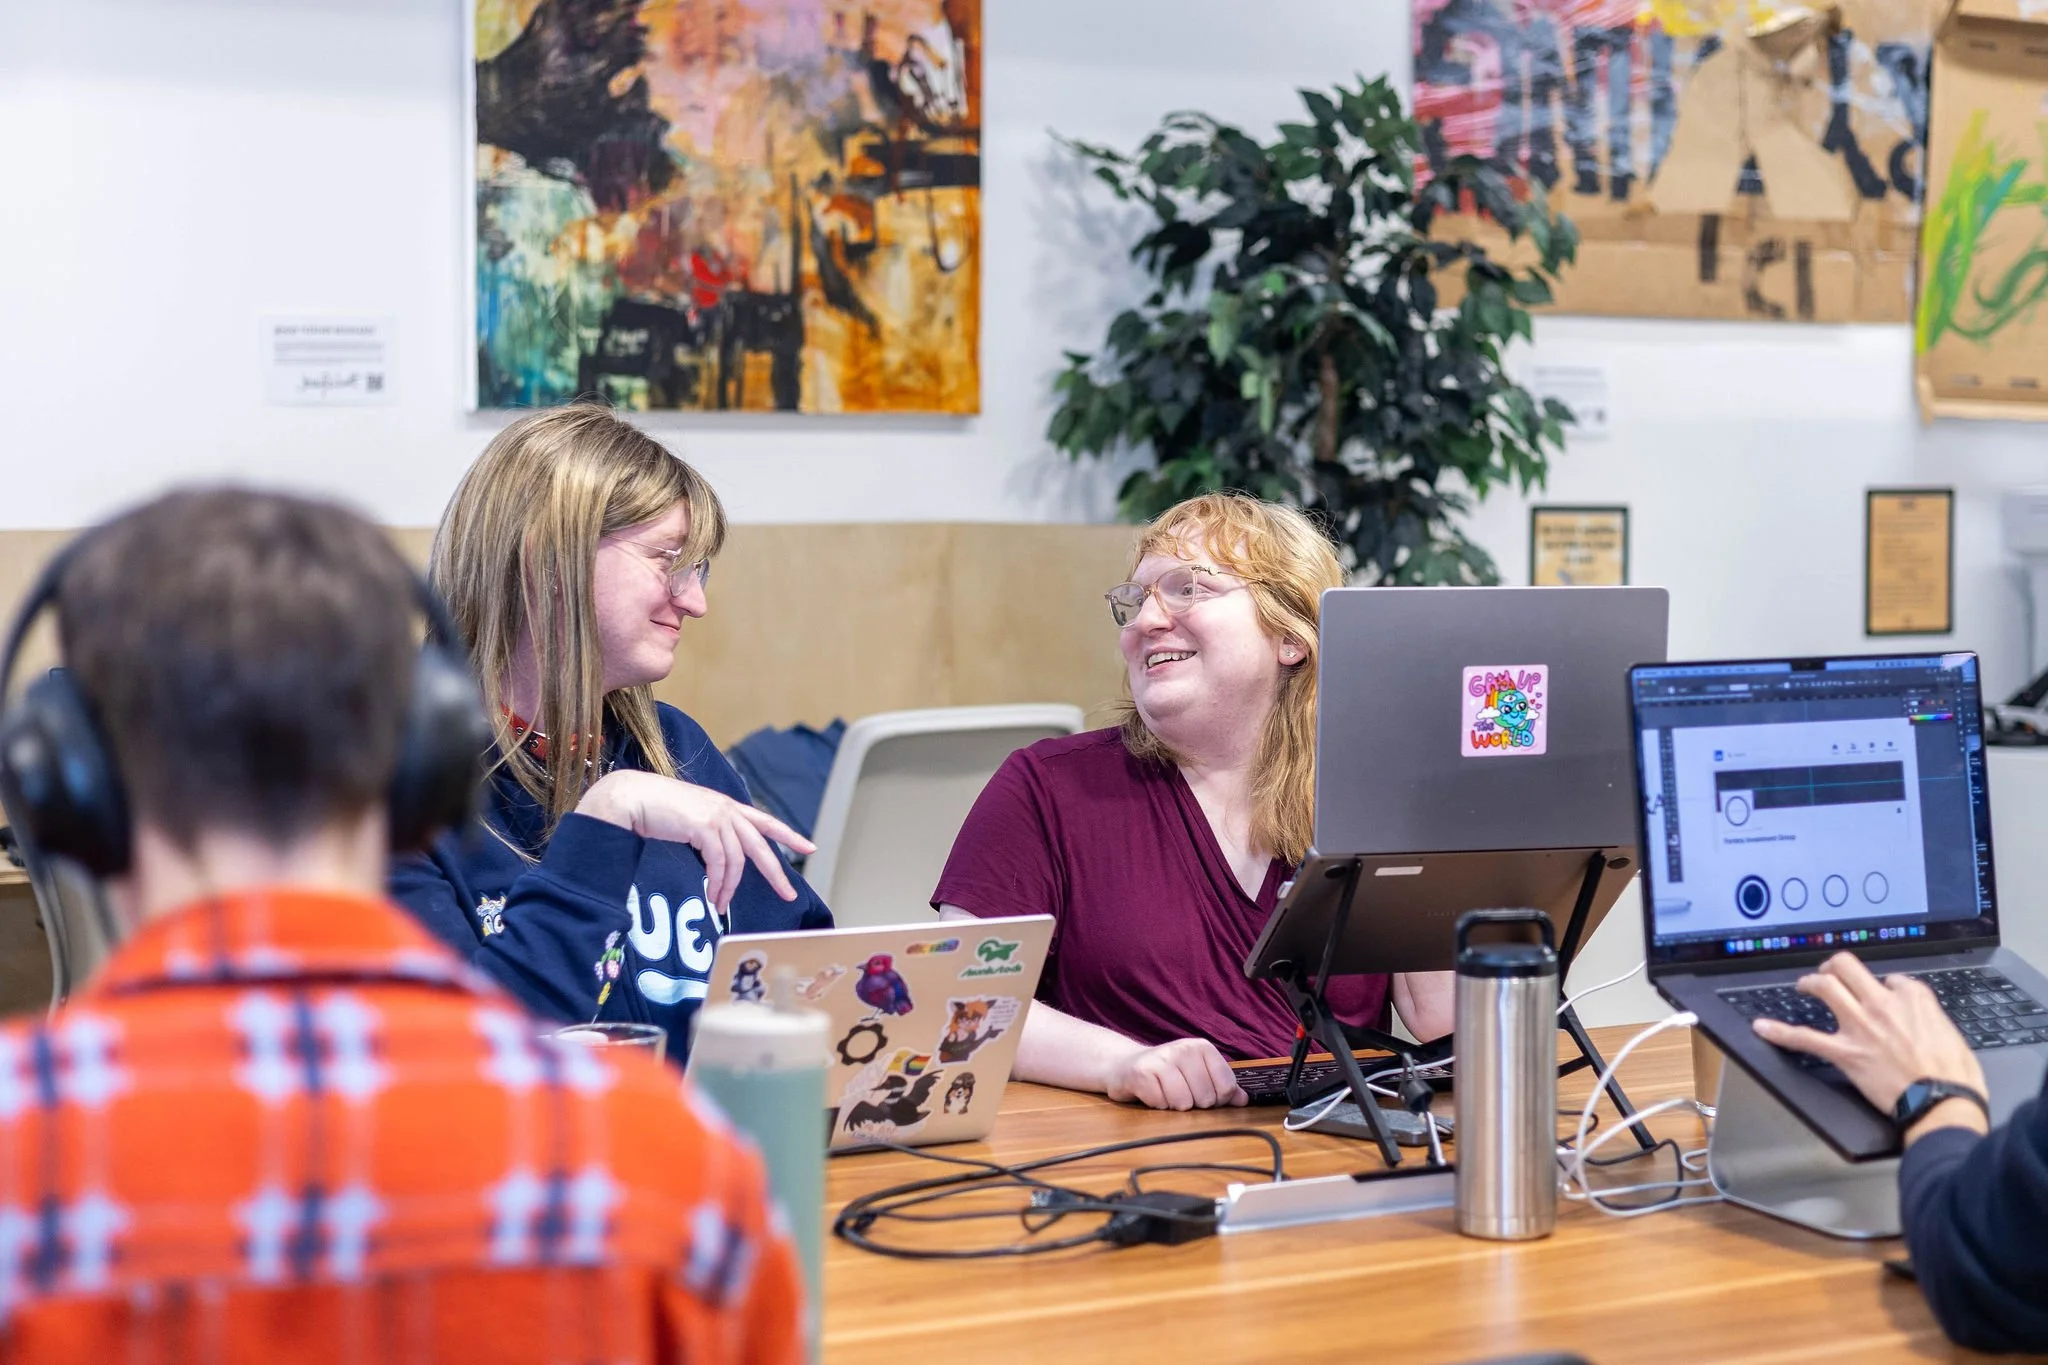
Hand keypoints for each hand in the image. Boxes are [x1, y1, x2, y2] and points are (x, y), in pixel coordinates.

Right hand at [578, 771, 814, 915]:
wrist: (633, 797)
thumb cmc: (657, 809)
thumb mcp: (692, 819)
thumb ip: (710, 832)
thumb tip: (720, 859)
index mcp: (727, 806)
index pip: (766, 821)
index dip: (789, 835)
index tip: (809, 847)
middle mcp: (727, 809)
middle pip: (761, 846)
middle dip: (776, 873)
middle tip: (788, 894)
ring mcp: (716, 816)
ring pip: (737, 860)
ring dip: (729, 888)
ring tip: (721, 905)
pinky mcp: (703, 826)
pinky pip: (719, 862)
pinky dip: (718, 883)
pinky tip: (712, 895)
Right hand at [1105, 1037, 1247, 1110]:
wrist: (1124, 1065)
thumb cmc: (1166, 1072)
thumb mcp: (1197, 1073)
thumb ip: (1222, 1085)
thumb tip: (1244, 1100)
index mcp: (1202, 1048)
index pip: (1226, 1087)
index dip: (1216, 1099)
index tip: (1202, 1092)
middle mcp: (1183, 1049)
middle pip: (1206, 1098)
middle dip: (1193, 1103)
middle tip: (1179, 1091)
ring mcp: (1161, 1059)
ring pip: (1183, 1104)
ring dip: (1174, 1106)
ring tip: (1165, 1092)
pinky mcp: (1141, 1073)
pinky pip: (1161, 1104)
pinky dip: (1157, 1104)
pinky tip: (1151, 1093)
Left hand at [1752, 952, 1985, 1126]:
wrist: (1945, 1103)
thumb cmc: (1955, 1077)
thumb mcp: (1953, 1034)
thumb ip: (1930, 1018)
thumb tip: (1919, 1017)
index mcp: (1914, 999)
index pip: (1891, 978)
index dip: (1884, 986)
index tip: (1882, 994)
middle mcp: (1883, 1004)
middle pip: (1849, 968)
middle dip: (1835, 966)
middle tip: (1830, 971)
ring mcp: (1860, 1026)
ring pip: (1826, 987)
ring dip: (1810, 982)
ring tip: (1805, 985)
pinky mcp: (1845, 1052)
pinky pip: (1804, 1038)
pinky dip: (1779, 1032)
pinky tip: (1762, 1027)